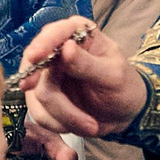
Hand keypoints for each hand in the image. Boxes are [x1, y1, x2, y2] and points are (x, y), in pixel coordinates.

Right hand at [17, 17, 144, 137]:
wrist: (122, 113)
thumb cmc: (123, 86)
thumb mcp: (113, 75)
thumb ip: (88, 64)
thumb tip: (66, 48)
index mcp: (77, 33)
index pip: (54, 32)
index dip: (43, 43)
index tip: (35, 57)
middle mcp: (56, 50)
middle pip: (37, 67)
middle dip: (58, 100)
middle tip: (85, 123)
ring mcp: (45, 74)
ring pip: (39, 95)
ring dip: (65, 116)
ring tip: (91, 126)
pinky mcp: (41, 97)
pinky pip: (39, 113)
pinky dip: (59, 124)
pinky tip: (80, 125)